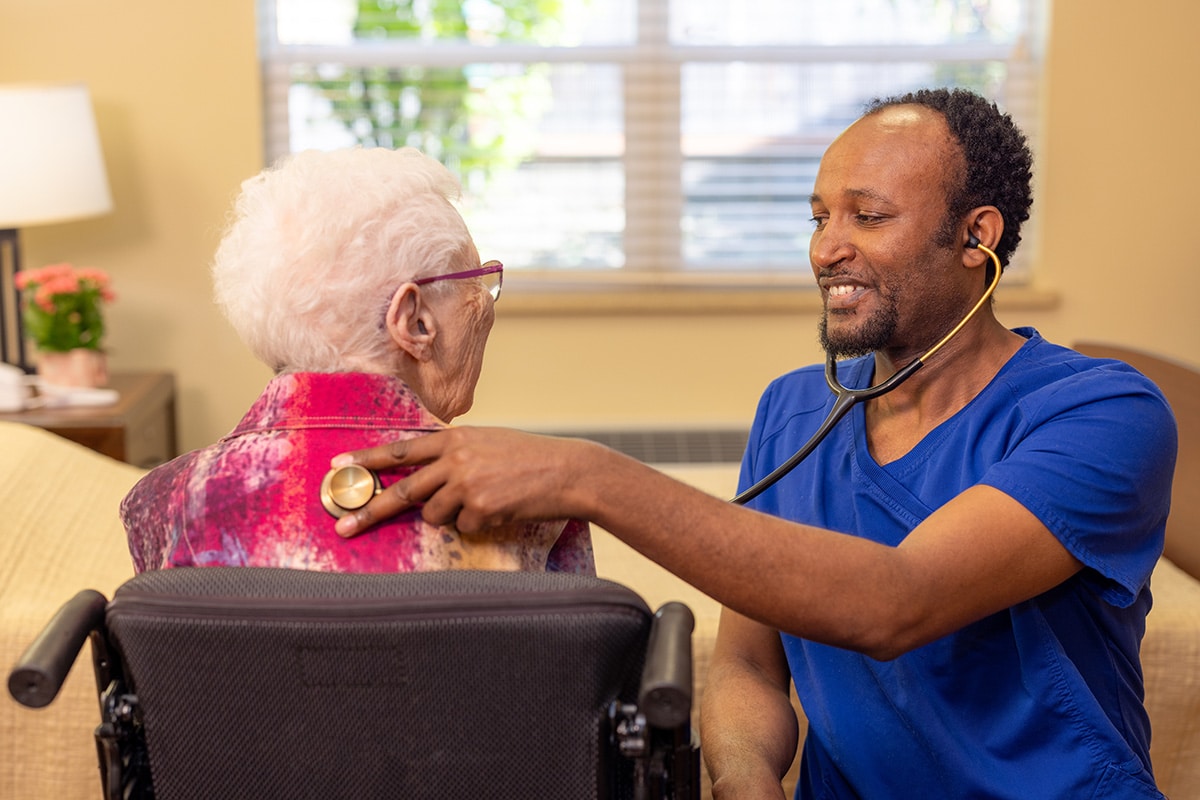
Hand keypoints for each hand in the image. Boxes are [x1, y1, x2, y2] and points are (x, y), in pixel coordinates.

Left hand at [330, 427, 600, 536]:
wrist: (568, 470)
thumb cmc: (529, 457)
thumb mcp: (487, 443)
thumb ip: (455, 454)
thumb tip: (424, 477)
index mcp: (455, 439)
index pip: (400, 449)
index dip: (367, 458)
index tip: (338, 465)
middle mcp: (455, 459)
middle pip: (402, 490)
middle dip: (370, 511)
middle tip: (343, 528)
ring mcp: (467, 484)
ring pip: (434, 514)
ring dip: (451, 515)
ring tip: (485, 499)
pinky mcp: (481, 508)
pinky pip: (464, 527)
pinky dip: (480, 523)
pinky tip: (503, 508)